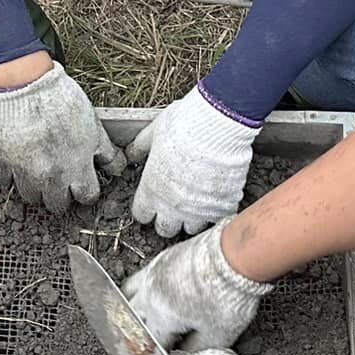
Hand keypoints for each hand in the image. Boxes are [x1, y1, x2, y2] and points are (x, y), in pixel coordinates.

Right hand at [0, 62, 125, 214]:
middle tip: (59, 180)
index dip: (86, 191)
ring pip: (30, 197)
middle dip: (60, 195)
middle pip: (57, 205)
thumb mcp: (94, 125)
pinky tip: (15, 163)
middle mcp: (50, 176)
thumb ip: (107, 152)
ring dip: (35, 188)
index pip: (87, 197)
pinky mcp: (1, 161)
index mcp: (76, 168)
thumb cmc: (61, 100)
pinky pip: (2, 182)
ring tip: (37, 170)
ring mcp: (24, 171)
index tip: (82, 183)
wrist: (26, 84)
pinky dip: (8, 176)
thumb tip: (118, 168)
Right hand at [124, 219, 271, 351]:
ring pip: (129, 296)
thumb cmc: (228, 294)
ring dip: (132, 311)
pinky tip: (153, 294)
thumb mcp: (218, 335)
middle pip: (133, 320)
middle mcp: (150, 295)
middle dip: (139, 335)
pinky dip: (141, 290)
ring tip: (140, 320)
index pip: (150, 344)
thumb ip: (196, 349)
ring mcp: (153, 274)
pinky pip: (141, 277)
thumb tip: (185, 354)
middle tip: (147, 343)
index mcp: (160, 317)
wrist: (236, 256)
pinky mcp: (163, 258)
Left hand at [128, 84, 256, 238]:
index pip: (142, 215)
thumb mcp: (153, 132)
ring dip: (194, 216)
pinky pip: (219, 217)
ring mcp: (199, 210)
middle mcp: (173, 206)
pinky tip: (219, 193)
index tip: (154, 200)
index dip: (147, 208)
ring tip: (199, 198)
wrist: (218, 124)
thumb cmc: (184, 125)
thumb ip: (140, 148)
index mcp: (152, 189)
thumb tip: (131, 154)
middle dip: (169, 218)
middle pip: (166, 229)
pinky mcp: (223, 206)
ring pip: (193, 228)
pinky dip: (218, 209)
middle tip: (177, 201)